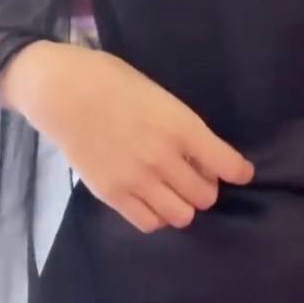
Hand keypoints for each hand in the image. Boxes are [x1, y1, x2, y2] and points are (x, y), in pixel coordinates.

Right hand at [0, 41, 254, 232]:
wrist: (63, 91)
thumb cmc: (113, 80)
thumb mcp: (160, 95)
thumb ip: (183, 127)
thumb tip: (202, 155)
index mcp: (181, 126)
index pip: (227, 165)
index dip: (239, 171)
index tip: (240, 172)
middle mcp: (164, 158)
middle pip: (205, 196)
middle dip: (207, 187)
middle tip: (197, 176)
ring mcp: (137, 179)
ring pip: (181, 216)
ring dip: (183, 204)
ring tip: (174, 190)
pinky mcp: (111, 195)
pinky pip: (148, 222)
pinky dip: (157, 216)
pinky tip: (152, 198)